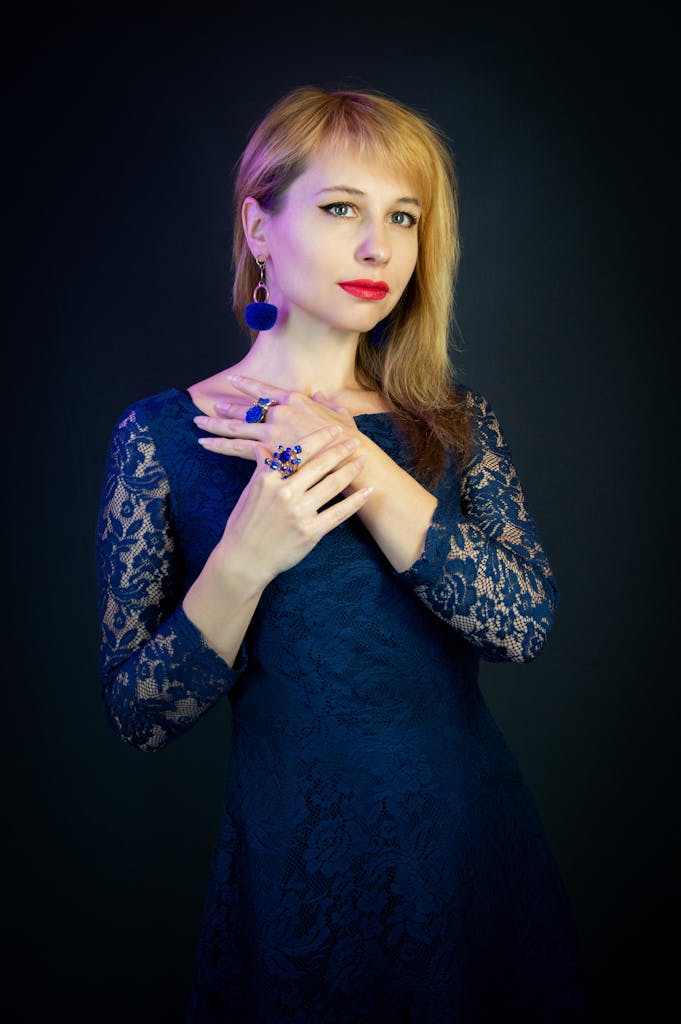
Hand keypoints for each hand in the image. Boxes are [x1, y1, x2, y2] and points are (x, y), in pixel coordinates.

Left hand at [193, 374, 358, 461]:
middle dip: (223, 410)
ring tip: (198, 425)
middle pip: (244, 410)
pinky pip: (237, 449)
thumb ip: (327, 404)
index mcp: (295, 401)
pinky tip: (206, 445)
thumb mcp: (340, 415)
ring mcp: (272, 434)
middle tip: (206, 408)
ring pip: (235, 428)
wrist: (351, 458)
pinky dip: (219, 446)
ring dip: (214, 426)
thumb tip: (321, 396)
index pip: (264, 391)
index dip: (247, 385)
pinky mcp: (268, 453)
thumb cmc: (349, 439)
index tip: (231, 380)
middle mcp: (279, 414)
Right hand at [212, 424, 372, 591]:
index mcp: (269, 478)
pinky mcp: (310, 532)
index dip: (319, 438)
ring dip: (350, 471)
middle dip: (340, 450)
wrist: (244, 559)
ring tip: (362, 461)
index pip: (298, 452)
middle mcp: (285, 492)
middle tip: (355, 441)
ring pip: (332, 485)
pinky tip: (368, 491)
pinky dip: (356, 501)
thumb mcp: (249, 491)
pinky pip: (338, 513)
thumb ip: (261, 468)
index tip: (334, 429)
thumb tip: (261, 447)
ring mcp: (299, 512)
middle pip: (319, 465)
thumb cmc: (244, 524)